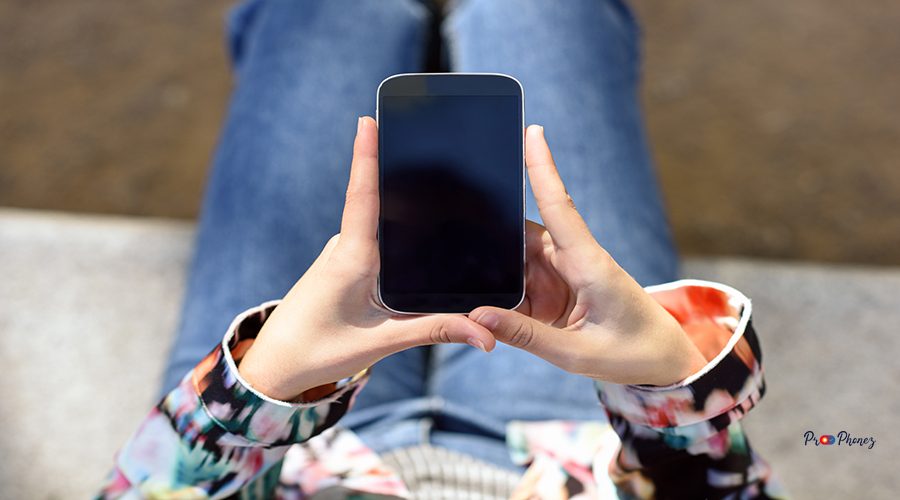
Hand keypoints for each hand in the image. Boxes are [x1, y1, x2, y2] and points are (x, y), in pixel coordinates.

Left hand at [238, 117, 495, 400]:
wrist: (276, 365)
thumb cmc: (319, 352)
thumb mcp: (381, 343)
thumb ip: (433, 330)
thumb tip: (486, 333)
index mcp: (350, 259)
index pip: (361, 198)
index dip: (366, 157)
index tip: (368, 120)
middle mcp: (346, 247)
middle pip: (380, 202)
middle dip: (409, 176)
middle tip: (447, 150)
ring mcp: (345, 252)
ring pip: (383, 223)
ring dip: (409, 210)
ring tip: (452, 192)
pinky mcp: (347, 263)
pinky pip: (378, 240)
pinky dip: (401, 234)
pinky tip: (427, 239)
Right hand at [470, 126, 705, 385]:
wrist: (663, 362)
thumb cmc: (632, 354)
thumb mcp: (577, 354)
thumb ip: (526, 336)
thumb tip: (478, 316)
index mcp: (589, 265)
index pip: (560, 207)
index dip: (543, 169)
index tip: (533, 132)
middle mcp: (574, 260)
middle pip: (521, 233)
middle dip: (488, 229)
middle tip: (449, 225)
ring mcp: (563, 273)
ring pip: (514, 258)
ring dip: (491, 267)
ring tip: (458, 275)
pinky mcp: (555, 289)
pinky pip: (518, 282)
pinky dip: (500, 290)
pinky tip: (481, 298)